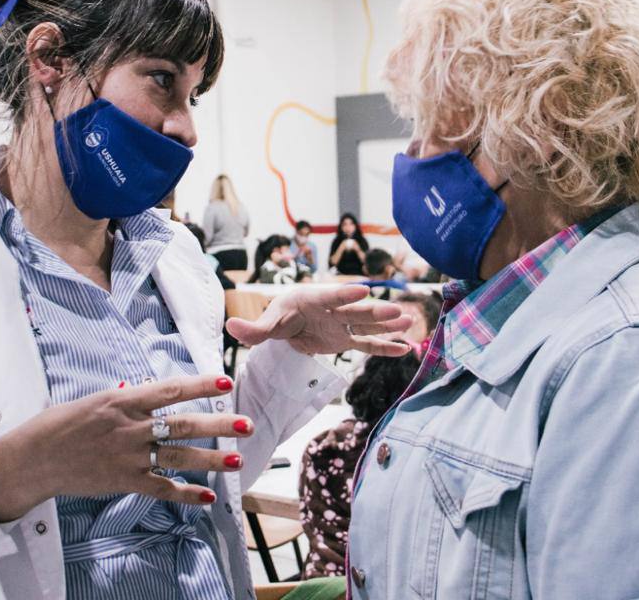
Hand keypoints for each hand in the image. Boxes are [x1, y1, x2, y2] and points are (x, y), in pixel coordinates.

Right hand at [0, 375, 253, 521]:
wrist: (34, 458)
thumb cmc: (61, 424)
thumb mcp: (95, 401)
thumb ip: (125, 398)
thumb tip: (144, 388)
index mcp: (124, 400)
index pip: (171, 390)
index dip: (201, 386)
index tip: (226, 383)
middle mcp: (131, 427)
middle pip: (184, 424)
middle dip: (219, 425)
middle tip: (246, 424)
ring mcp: (129, 456)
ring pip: (179, 456)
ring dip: (211, 459)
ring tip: (236, 459)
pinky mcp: (124, 481)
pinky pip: (162, 488)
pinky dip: (186, 494)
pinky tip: (207, 497)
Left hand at [226, 284, 411, 356]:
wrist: (289, 323)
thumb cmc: (279, 316)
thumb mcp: (267, 324)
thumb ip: (253, 329)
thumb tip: (230, 326)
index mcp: (314, 300)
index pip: (331, 297)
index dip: (346, 294)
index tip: (363, 290)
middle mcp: (333, 310)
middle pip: (356, 312)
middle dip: (376, 311)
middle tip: (396, 310)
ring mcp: (342, 325)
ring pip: (367, 326)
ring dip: (388, 325)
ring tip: (409, 321)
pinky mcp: (346, 341)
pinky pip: (368, 345)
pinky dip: (385, 348)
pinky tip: (405, 348)